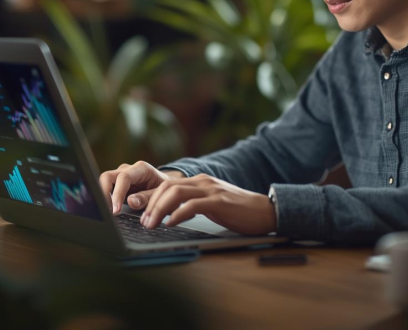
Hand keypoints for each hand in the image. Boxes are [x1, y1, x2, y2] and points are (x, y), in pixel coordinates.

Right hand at [99, 161, 183, 213]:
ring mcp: (120, 176)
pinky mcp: (116, 184)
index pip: (123, 178)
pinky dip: (105, 199)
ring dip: (102, 196)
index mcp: (141, 169)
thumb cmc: (164, 189)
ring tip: (106, 212)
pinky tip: (107, 210)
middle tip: (106, 211)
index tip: (115, 210)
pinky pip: (106, 189)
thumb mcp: (160, 193)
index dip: (117, 194)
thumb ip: (147, 198)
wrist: (166, 185)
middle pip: (107, 177)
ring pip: (104, 182)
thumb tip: (131, 201)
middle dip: (103, 193)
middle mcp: (127, 170)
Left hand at [141, 173, 276, 235]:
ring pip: (176, 193)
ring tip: (152, 224)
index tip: (143, 215)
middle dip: (151, 204)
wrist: (264, 211)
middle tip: (144, 222)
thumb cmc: (238, 211)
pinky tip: (170, 223)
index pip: (168, 184)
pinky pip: (192, 205)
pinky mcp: (219, 202)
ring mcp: (211, 190)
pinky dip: (177, 214)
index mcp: (200, 182)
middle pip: (168, 186)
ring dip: (159, 209)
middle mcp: (203, 182)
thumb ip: (194, 204)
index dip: (152, 199)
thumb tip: (173, 215)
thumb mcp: (211, 204)